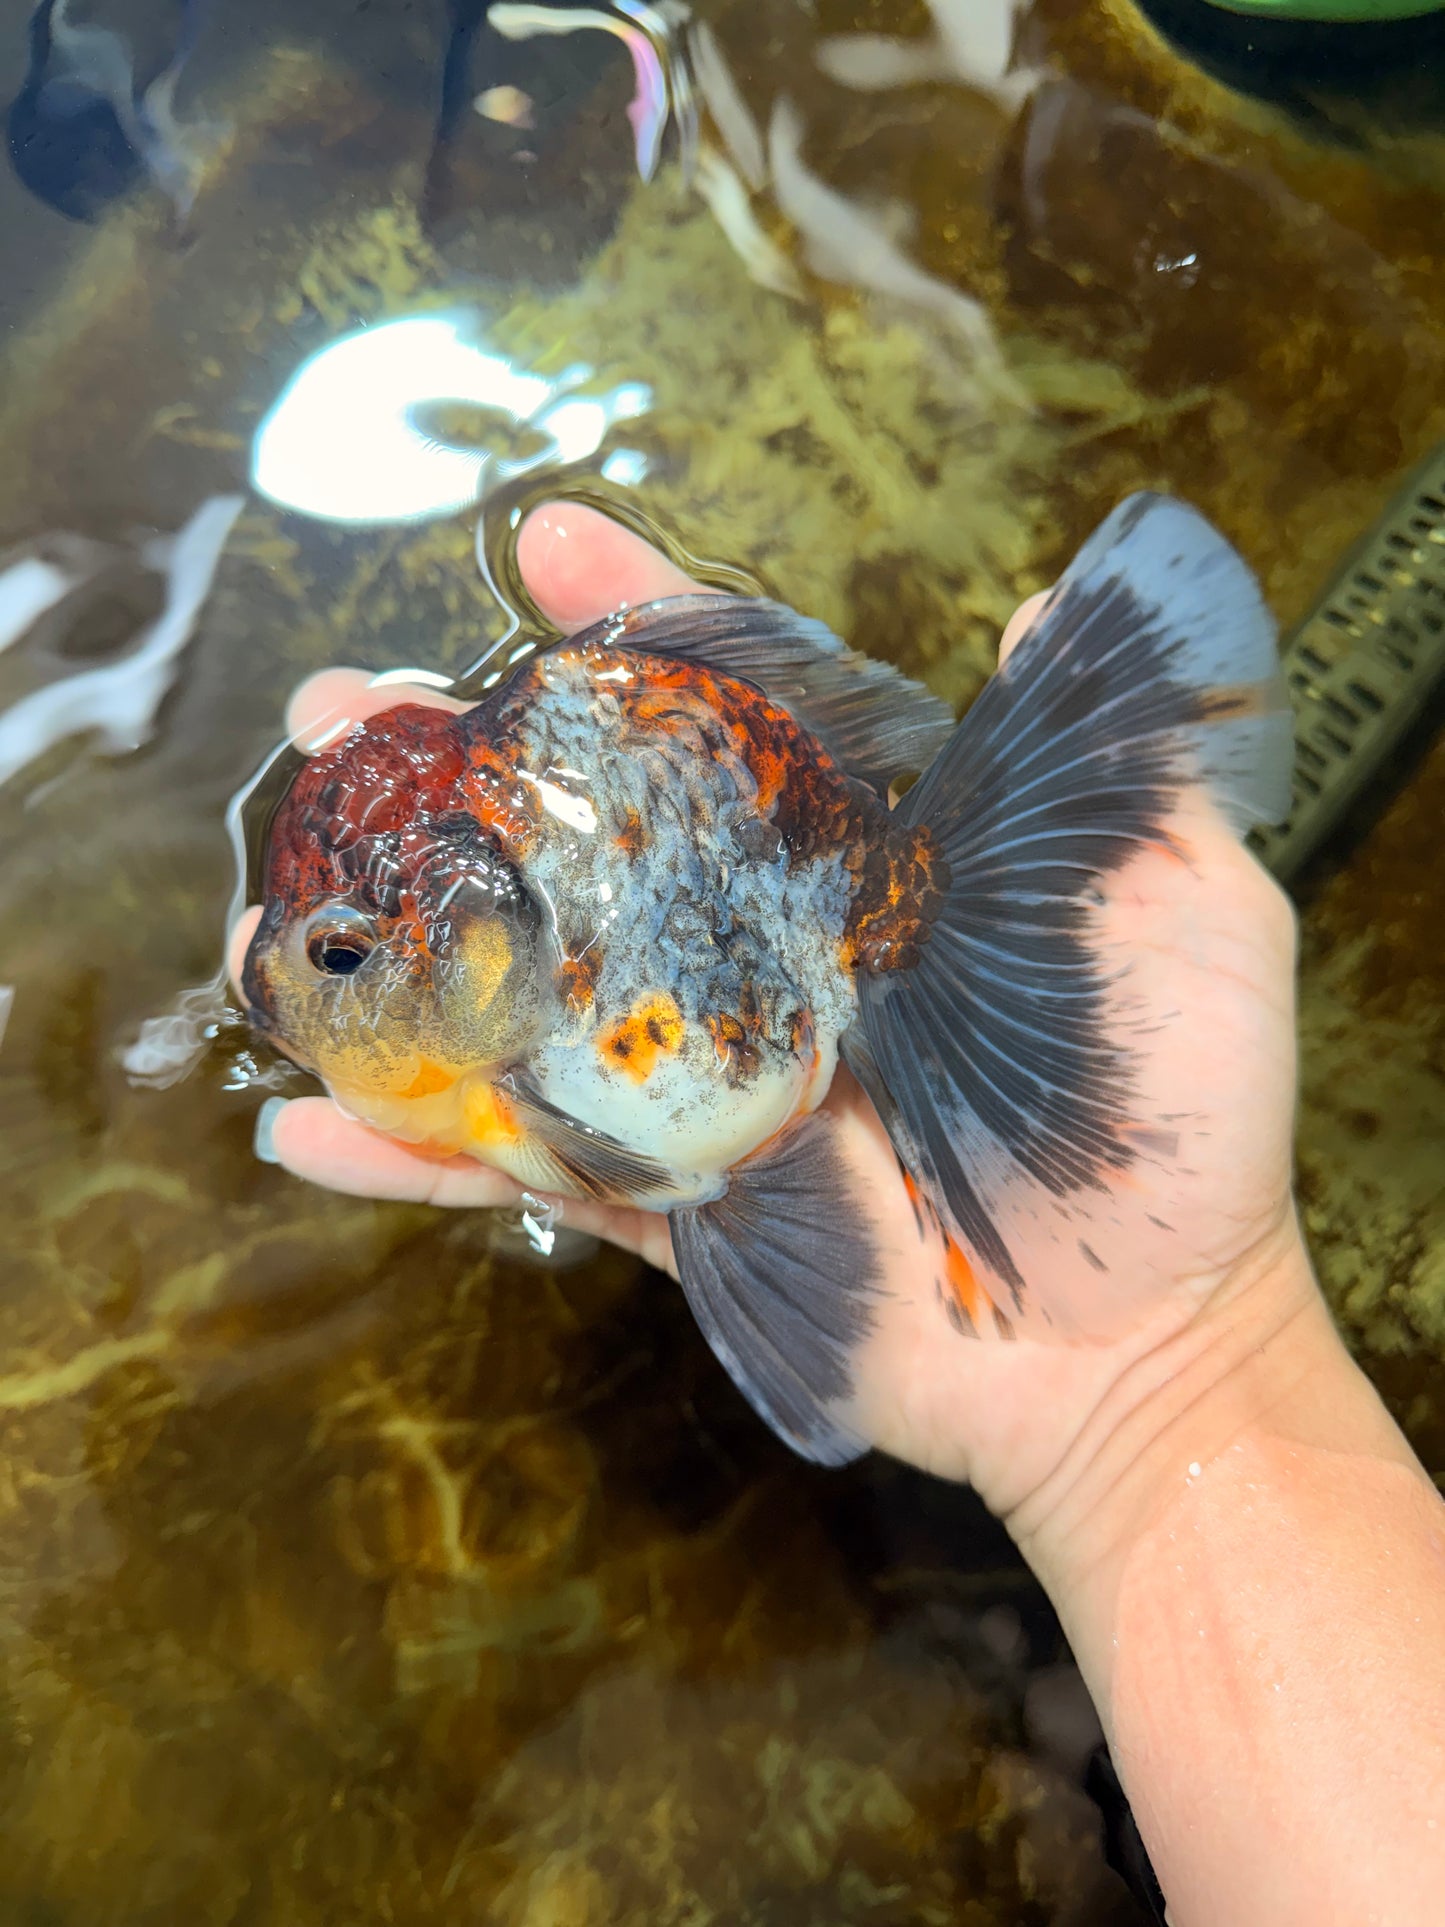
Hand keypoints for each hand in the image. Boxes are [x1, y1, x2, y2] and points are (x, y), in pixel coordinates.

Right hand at [229, 502, 1309, 1525]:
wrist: (1150, 1348)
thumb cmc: (1189, 1127)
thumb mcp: (1188, 910)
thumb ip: (1118, 771)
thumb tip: (1051, 608)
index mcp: (867, 871)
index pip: (737, 718)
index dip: (644, 622)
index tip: (550, 546)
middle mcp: (767, 959)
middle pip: (582, 840)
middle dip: (455, 769)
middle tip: (346, 708)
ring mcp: (709, 1084)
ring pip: (520, 997)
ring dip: (391, 947)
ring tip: (280, 899)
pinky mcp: (680, 1208)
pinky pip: (528, 1174)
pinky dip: (415, 1159)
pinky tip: (306, 1128)